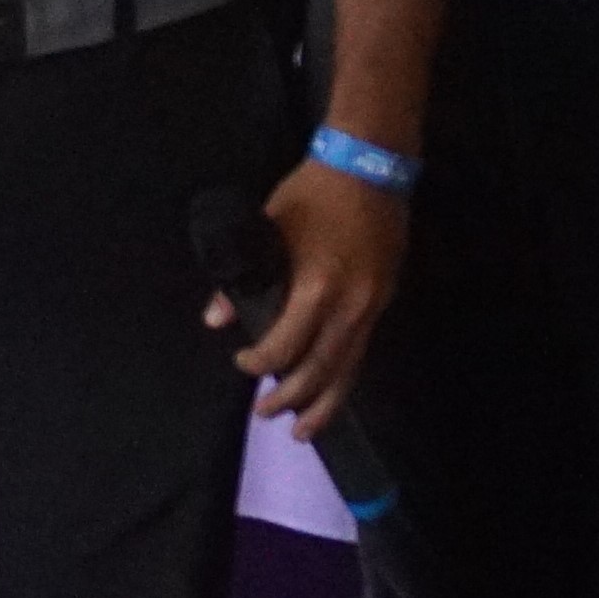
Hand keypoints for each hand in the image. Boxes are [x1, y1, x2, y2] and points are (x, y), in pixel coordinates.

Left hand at [205, 157, 404, 438]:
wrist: (371, 166)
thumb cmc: (312, 193)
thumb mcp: (267, 228)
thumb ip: (239, 278)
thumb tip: (215, 319)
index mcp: (317, 287)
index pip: (286, 346)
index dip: (261, 363)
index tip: (242, 363)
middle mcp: (350, 305)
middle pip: (321, 370)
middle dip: (293, 399)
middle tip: (268, 416)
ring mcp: (372, 305)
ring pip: (349, 369)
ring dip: (326, 404)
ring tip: (306, 431)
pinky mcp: (383, 300)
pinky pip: (361, 350)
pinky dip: (344, 376)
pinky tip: (331, 391)